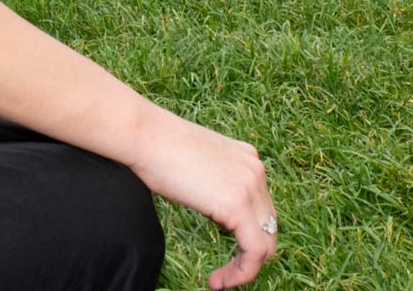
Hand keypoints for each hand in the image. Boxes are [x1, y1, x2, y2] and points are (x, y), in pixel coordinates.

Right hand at [126, 108, 276, 288]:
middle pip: (268, 227)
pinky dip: (243, 273)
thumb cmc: (156, 146)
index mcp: (248, 158)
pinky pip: (254, 251)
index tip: (225, 250)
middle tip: (226, 274)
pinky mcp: (238, 205)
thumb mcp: (197, 163)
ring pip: (265, 243)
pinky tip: (222, 281)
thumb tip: (212, 203)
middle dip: (249, 254)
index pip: (261, 207)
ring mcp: (250, 187)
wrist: (144, 136)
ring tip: (222, 281)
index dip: (247, 234)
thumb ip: (214, 181)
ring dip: (245, 268)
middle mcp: (256, 171)